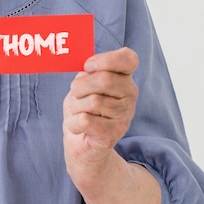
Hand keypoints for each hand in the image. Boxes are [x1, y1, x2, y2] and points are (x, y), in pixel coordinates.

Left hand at [63, 47, 138, 173]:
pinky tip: (77, 126)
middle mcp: (129, 95)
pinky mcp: (111, 135)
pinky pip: (86, 120)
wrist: (83, 145)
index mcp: (123, 77)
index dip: (106, 59)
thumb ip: (88, 73)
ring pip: (93, 101)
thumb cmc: (83, 108)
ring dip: (76, 106)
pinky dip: (73, 122)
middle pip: (105, 80)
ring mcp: (123, 116)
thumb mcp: (83, 84)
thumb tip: (87, 68)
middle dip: (80, 86)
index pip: (128, 58)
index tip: (87, 66)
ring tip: (77, 111)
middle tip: (75, 93)